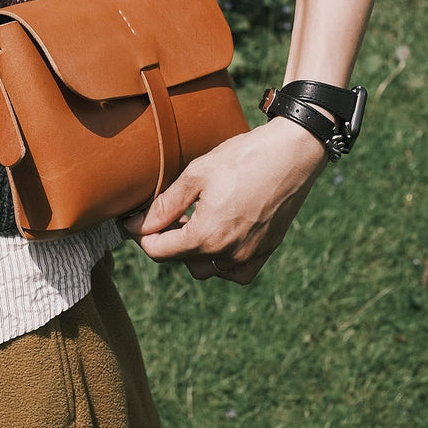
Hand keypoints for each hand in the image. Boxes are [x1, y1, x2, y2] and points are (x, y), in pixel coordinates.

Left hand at [123, 116, 326, 282]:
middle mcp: (227, 254)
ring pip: (206, 270)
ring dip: (193, 252)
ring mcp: (249, 255)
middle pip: (180, 260)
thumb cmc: (243, 158)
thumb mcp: (196, 175)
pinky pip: (236, 273)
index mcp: (206, 236)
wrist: (292, 153)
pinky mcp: (266, 251)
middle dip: (167, 240)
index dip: (141, 234)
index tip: (135, 220)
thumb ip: (165, 205)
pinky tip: (219, 238)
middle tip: (168, 212)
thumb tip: (137, 226)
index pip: (158, 251)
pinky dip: (223, 263)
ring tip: (194, 221)